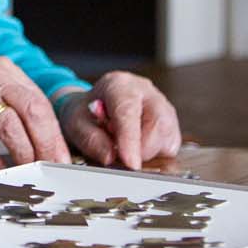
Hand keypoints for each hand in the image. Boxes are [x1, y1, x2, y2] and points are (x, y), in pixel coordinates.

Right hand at [0, 51, 68, 170]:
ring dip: (23, 153)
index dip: (54, 133)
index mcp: (5, 70)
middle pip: (32, 110)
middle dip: (46, 143)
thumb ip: (12, 101)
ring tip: (29, 171)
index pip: (40, 102)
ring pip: (8, 125)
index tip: (62, 158)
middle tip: (52, 167)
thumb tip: (43, 138)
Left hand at [56, 72, 182, 169]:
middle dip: (140, 148)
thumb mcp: (76, 124)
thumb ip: (90, 139)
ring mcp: (163, 106)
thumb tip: (110, 157)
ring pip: (168, 137)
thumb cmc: (86, 114)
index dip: (130, 140)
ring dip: (146, 152)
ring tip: (124, 145)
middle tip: (119, 153)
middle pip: (158, 124)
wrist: (93, 108)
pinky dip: (154, 154)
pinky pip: (170, 146)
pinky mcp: (171, 124)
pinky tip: (137, 147)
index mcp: (119, 85)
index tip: (130, 163)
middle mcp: (146, 91)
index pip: (128, 112)